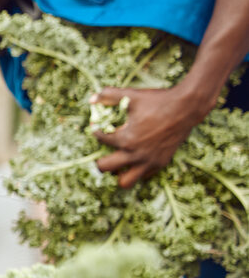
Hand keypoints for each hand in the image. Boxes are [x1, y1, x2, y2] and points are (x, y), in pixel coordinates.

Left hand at [91, 84, 212, 188]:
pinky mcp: (161, 163)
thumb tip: (90, 99)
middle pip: (105, 168)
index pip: (99, 140)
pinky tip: (135, 158)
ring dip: (118, 173)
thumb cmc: (158, 101)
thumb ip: (108, 95)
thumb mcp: (131, 96)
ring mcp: (149, 161)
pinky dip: (136, 170)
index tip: (100, 127)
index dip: (96, 132)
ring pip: (125, 182)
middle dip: (99, 160)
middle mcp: (135, 154)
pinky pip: (143, 176)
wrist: (186, 108)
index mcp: (125, 138)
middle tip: (103, 152)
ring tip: (118, 162)